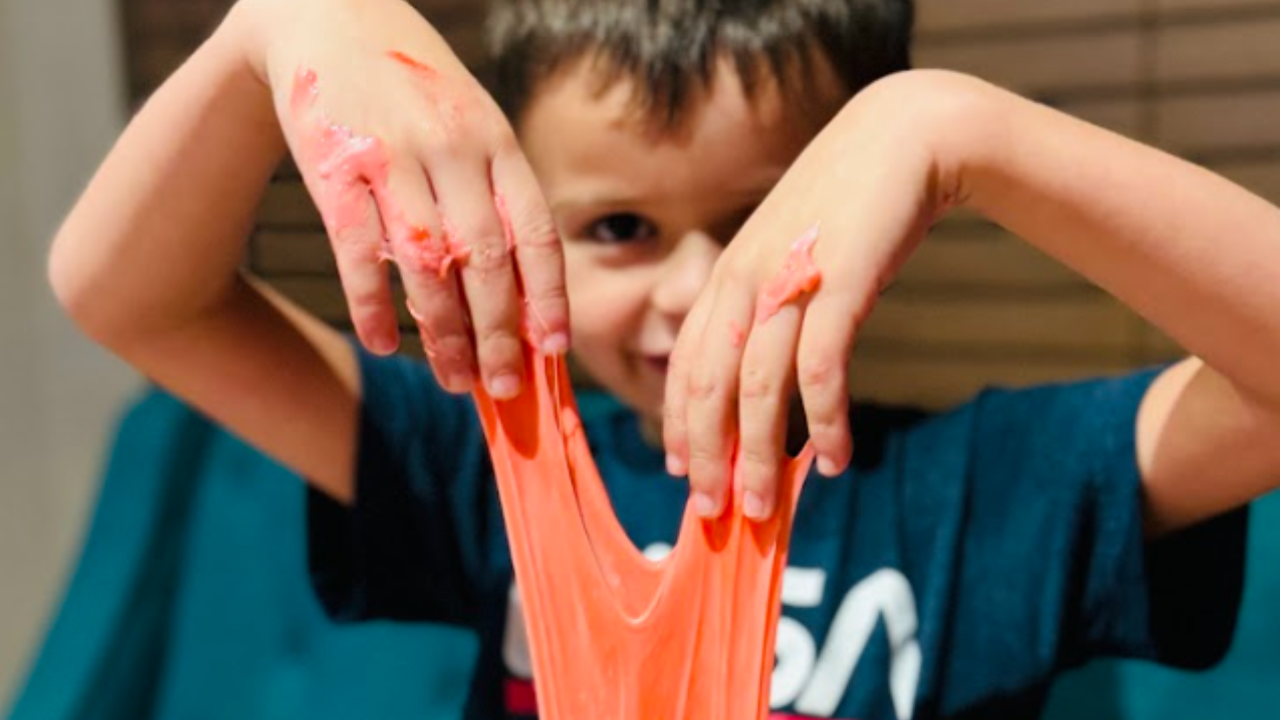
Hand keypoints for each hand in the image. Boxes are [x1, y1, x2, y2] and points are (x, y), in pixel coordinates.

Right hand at [245, 0, 568, 397]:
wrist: (329, 18)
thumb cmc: (415, 91)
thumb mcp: (473, 124)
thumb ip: (497, 197)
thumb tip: (524, 294)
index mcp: (496, 142)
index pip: (535, 233)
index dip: (549, 297)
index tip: (555, 351)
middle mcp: (451, 150)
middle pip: (486, 262)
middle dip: (499, 335)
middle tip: (503, 388)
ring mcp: (392, 158)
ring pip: (426, 265)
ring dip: (443, 335)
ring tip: (456, 382)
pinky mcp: (335, 169)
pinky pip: (359, 253)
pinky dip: (373, 306)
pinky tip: (386, 344)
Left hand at [664, 75, 947, 519]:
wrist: (900, 139)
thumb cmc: (844, 205)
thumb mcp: (787, 252)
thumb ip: (765, 302)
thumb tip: (765, 373)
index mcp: (725, 276)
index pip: (686, 366)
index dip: (680, 425)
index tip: (683, 472)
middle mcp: (744, 282)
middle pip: (709, 386)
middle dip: (709, 457)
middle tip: (714, 513)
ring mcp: (788, 283)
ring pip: (759, 390)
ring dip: (760, 457)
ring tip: (764, 507)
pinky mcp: (839, 285)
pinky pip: (823, 372)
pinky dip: (827, 423)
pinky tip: (836, 461)